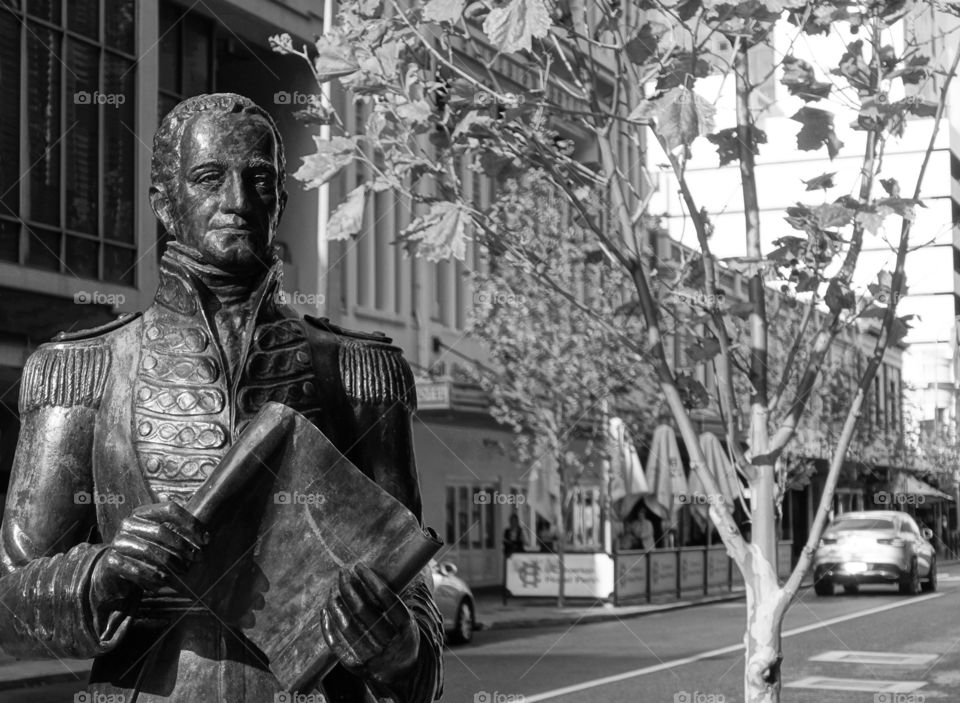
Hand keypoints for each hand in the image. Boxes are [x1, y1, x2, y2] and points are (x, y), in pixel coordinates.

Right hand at [90, 502, 208, 608]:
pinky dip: (153, 576)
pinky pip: (137, 569)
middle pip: (161, 531)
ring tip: (184, 572)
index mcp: (142, 512)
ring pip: (150, 551)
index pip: (170, 509)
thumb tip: (207, 538)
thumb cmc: (144, 552)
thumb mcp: (159, 538)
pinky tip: (164, 581)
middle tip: (198, 558)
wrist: (111, 571)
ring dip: (171, 564)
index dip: (191, 523)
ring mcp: (117, 542)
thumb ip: (178, 532)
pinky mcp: (111, 561)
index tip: (206, 539)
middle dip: (183, 546)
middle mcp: (128, 523)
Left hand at [320, 563, 420, 684]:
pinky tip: (325, 610)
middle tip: (342, 573)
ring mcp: (372, 656)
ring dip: (337, 605)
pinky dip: (328, 627)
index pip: (387, 599)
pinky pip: (337, 644)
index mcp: (406, 628)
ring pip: (348, 627)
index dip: (372, 581)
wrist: (402, 675)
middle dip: (349, 588)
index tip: (359, 566)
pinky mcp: (356, 666)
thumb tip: (391, 571)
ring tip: (332, 589)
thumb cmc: (403, 638)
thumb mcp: (410, 621)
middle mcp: (389, 642)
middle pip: (363, 611)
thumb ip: (398, 601)